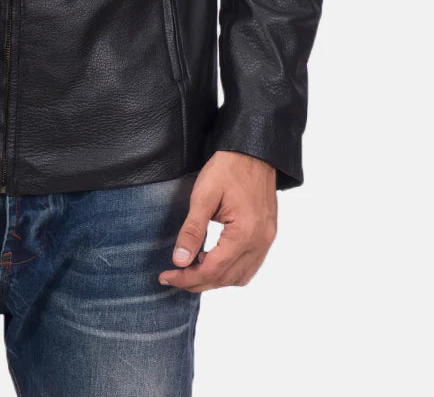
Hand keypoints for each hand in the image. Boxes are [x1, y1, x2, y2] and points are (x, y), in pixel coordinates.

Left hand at [158, 150, 276, 291]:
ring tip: (191, 268)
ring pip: (240, 277)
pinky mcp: (266, 235)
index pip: (212, 270)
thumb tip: (179, 260)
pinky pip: (249, 265)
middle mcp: (260, 242)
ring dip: (215, 279)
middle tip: (173, 276)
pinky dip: (230, 270)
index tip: (166, 276)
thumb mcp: (203, 196)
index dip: (187, 278)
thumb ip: (192, 230)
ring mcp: (266, 240)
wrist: (253, 151)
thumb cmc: (228, 169)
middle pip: (226, 278)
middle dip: (198, 282)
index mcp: (244, 234)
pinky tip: (212, 259)